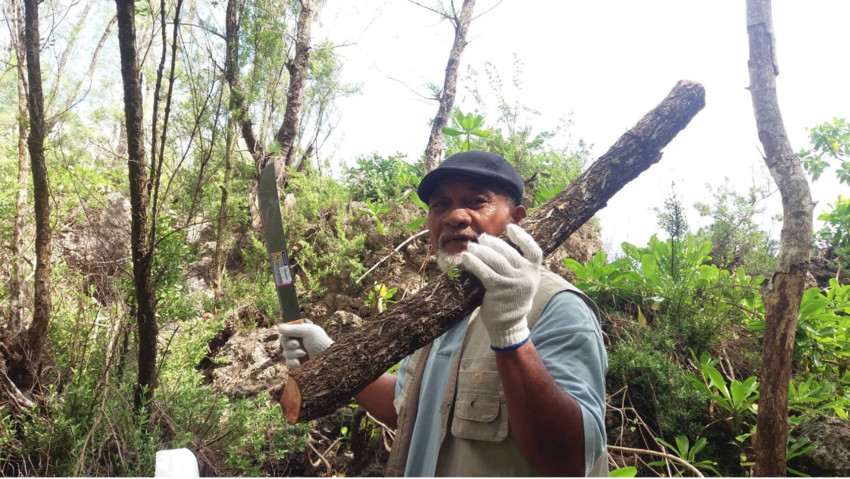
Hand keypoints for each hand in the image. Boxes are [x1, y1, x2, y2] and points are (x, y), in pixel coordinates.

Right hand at [279, 322, 333, 367]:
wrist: (328, 359)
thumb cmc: (321, 342)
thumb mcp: (308, 331)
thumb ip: (293, 329)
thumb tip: (279, 327)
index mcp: (300, 333)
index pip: (285, 332)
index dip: (284, 334)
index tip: (288, 336)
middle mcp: (298, 342)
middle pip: (283, 342)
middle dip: (289, 344)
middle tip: (298, 344)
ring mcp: (297, 354)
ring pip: (285, 353)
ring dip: (293, 353)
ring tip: (303, 353)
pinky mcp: (298, 364)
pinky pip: (288, 363)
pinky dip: (292, 362)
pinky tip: (299, 363)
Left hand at [461, 223, 541, 349]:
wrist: (509, 325)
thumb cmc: (511, 299)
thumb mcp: (522, 281)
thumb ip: (517, 266)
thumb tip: (498, 245)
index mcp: (534, 272)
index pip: (534, 250)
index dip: (523, 238)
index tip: (511, 228)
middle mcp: (526, 277)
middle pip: (509, 253)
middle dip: (493, 243)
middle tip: (481, 239)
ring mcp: (513, 283)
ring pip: (496, 261)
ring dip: (481, 251)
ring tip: (471, 248)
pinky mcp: (499, 290)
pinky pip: (485, 272)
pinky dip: (474, 263)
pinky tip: (466, 259)